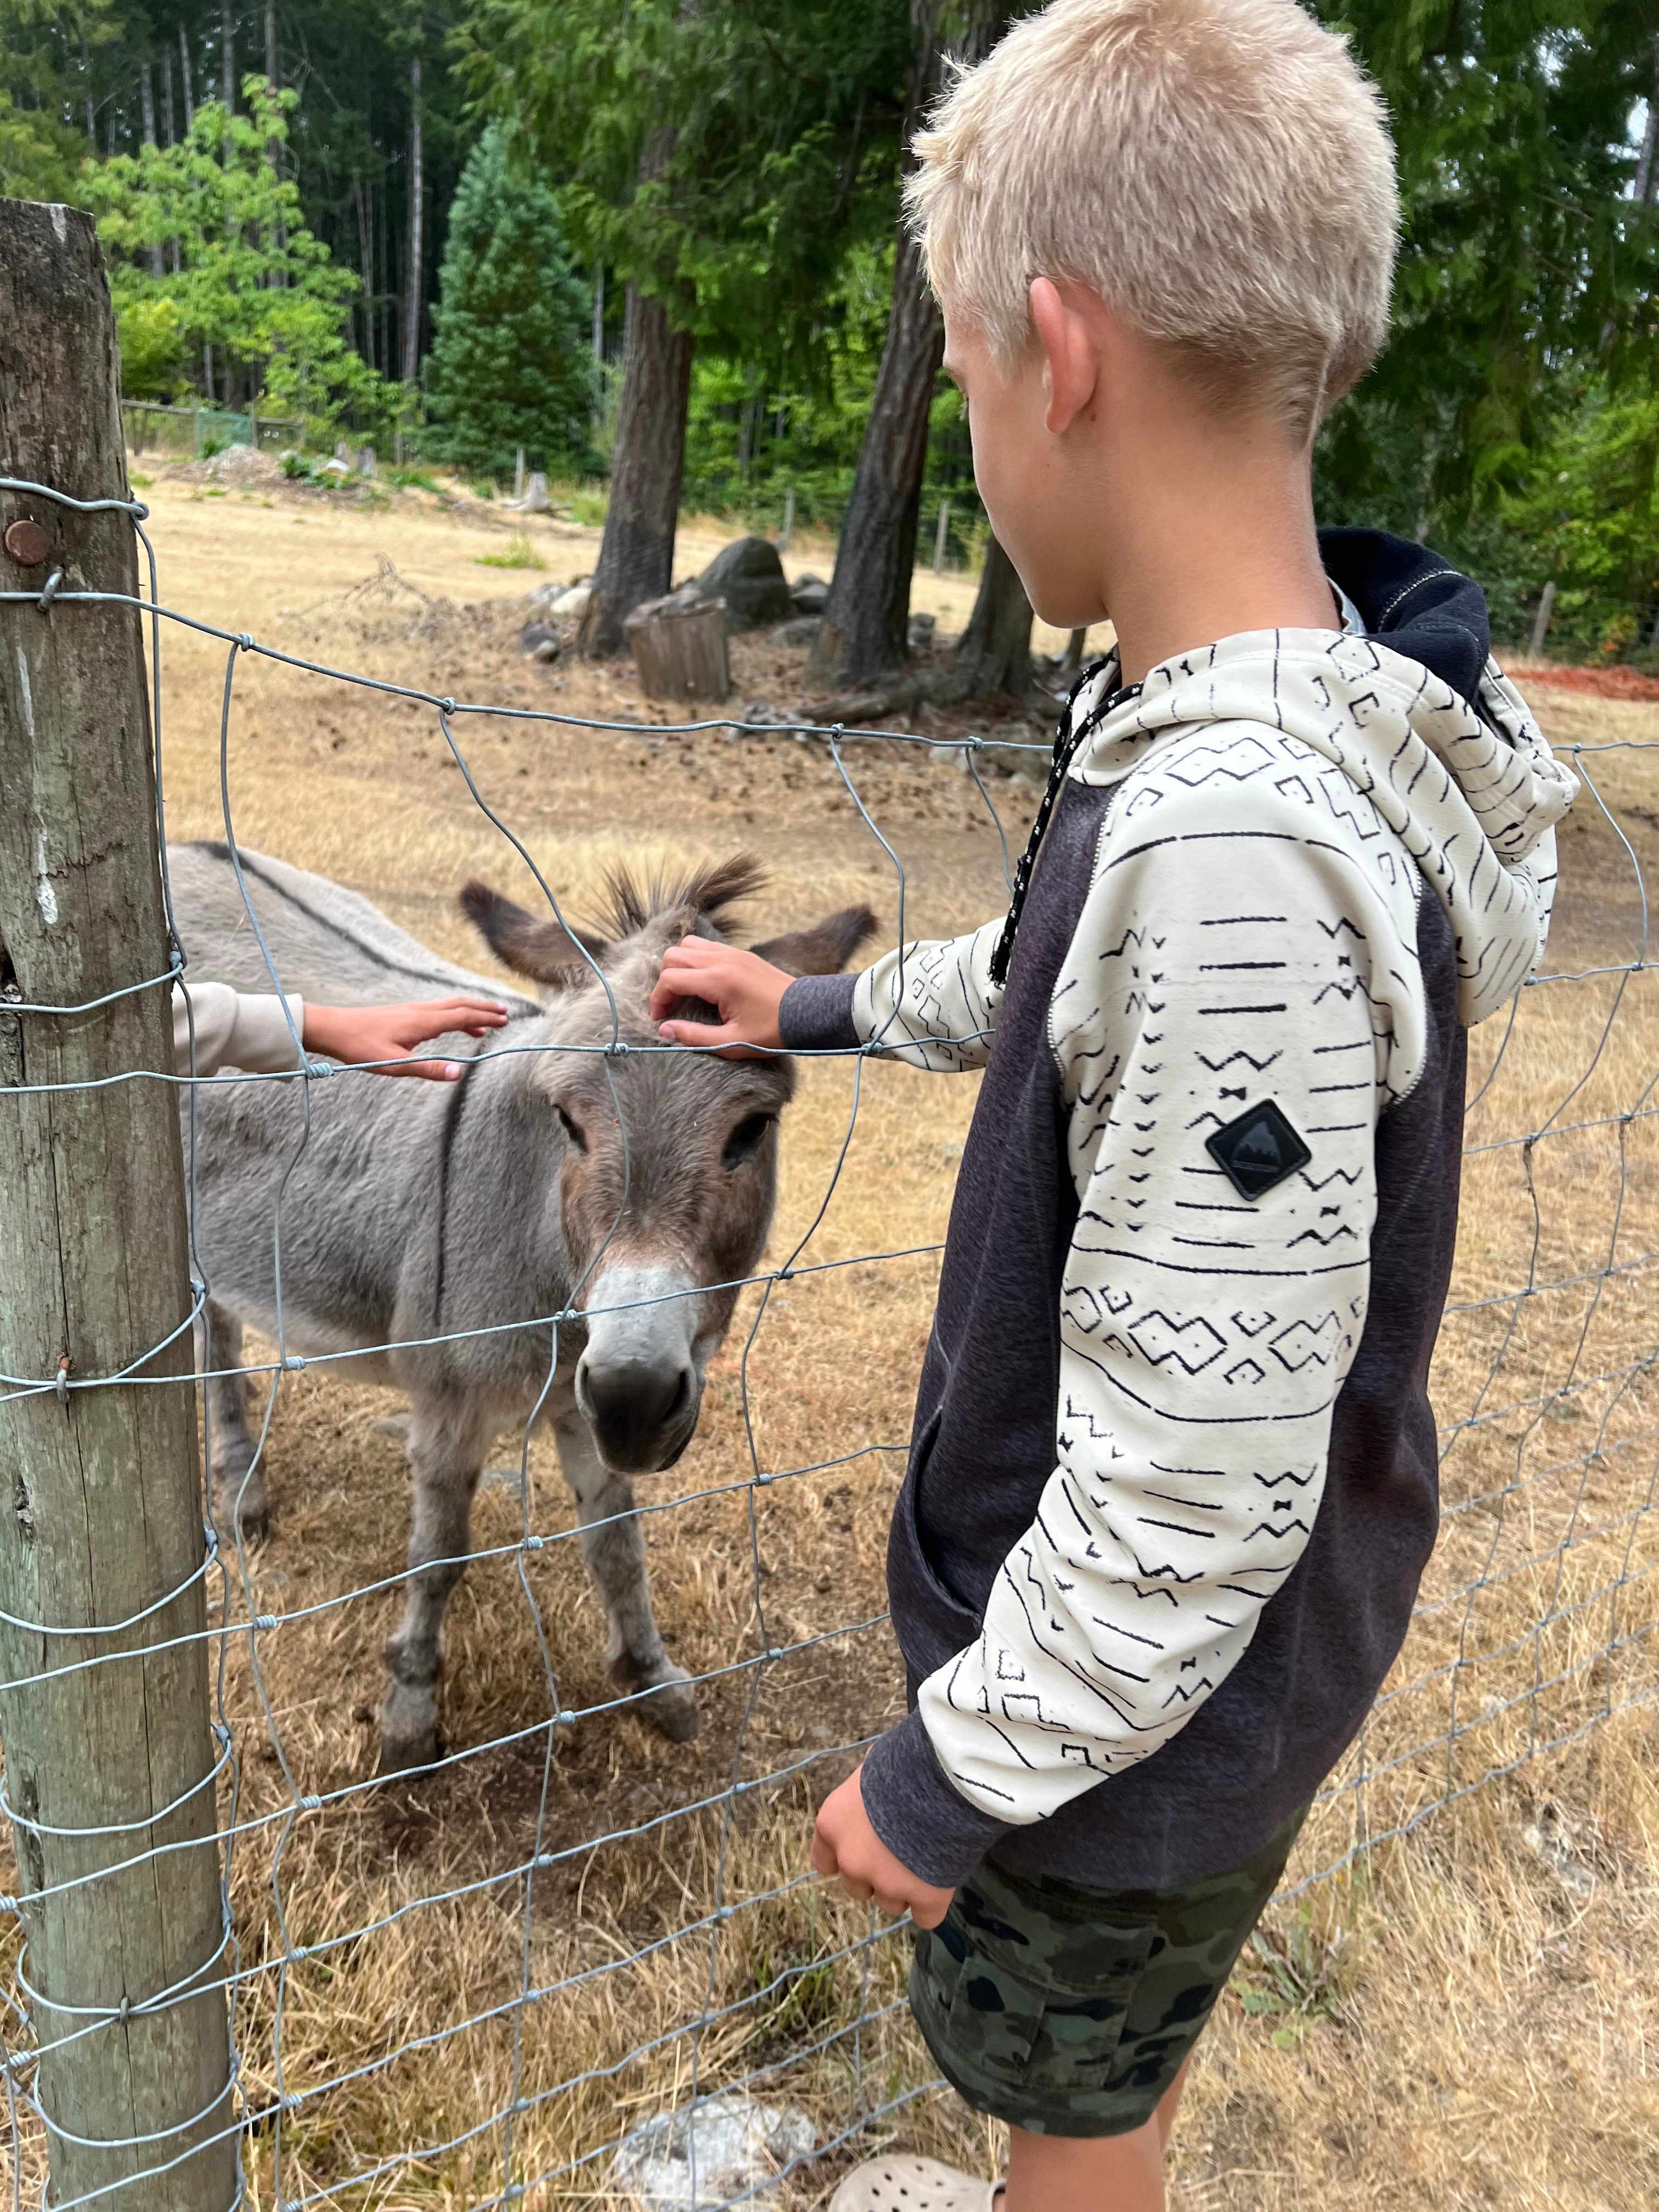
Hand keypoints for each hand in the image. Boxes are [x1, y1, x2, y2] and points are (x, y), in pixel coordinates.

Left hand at [302, 997, 509, 1080]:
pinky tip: (452, 1027)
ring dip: (470, 1011)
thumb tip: (458, 1072)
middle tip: (505, 1013)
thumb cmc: (360, 1047)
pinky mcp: (404, 1013)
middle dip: (483, 1008)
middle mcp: (420, 1011)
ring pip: (449, 1005)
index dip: (485, 1018)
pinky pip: (437, 1010)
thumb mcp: (395, 1064)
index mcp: (422, 1022)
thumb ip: (428, 1068)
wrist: (333, 1028)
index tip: (505, 1020)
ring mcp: (412, 1010)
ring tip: (486, 1023)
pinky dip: (454, 1015)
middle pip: (459, 1004)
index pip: (462, 1016)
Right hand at [648, 934, 791, 1057]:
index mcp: (719, 980)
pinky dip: (696, 960)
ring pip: (688, 944)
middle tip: (672, 1006)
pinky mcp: (741, 953)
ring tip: (686, 992)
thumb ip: (694, 1037)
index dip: (657, 1000)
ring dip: (680, 966)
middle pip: (674, 955)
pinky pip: (707, 946)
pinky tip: (704, 984)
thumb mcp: (732, 1042)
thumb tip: (665, 1030)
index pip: (670, 979)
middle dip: (665, 981)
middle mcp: (723, 959)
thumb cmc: (773, 1031)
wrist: (808, 1012)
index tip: (660, 1019)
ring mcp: (733, 953)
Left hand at [811, 1766, 955, 1929]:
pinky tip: (944, 1876)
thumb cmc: (907, 1759)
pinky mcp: (925, 1899)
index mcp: (832, 1825)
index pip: (824, 1861)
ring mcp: (888, 1884)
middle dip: (878, 1873)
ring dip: (906, 1888)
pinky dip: (933, 1903)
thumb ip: (864, 1795)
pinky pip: (925, 1917)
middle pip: (858, 1886)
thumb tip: (871, 1787)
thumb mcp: (872, 1768)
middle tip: (903, 1848)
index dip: (846, 1857)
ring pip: (891, 1903)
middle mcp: (852, 1861)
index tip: (864, 1851)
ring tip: (928, 1854)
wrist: (947, 1775)